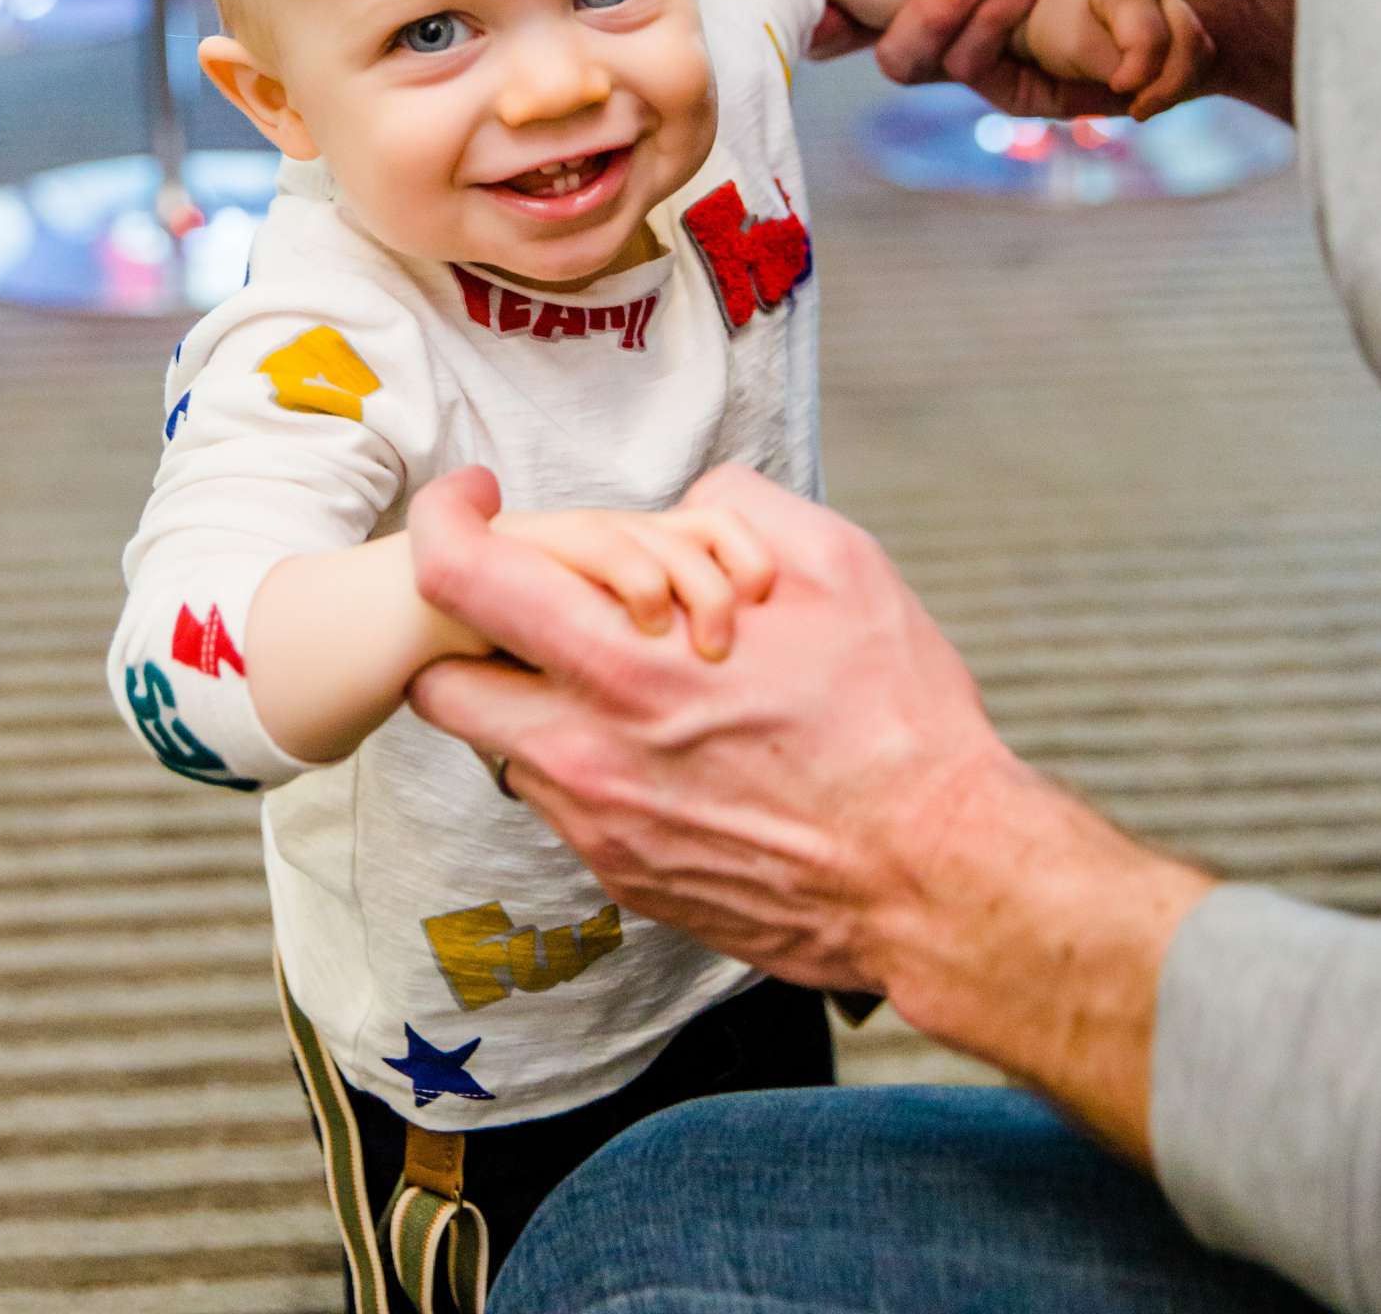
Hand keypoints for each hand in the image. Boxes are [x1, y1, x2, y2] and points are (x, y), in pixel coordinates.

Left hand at [406, 463, 1210, 1166]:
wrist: (939, 878)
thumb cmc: (898, 722)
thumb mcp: (838, 565)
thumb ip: (734, 507)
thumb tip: (684, 503)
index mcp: (630, 668)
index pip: (461, 583)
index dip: (442, 522)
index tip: (470, 500)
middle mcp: (589, 759)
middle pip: (441, 682)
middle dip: (466, 629)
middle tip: (536, 598)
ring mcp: (601, 830)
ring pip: (500, 746)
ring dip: (533, 696)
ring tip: (627, 674)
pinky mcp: (625, 879)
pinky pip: (561, 802)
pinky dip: (586, 758)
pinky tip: (671, 742)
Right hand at [853, 0, 1294, 121]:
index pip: (868, 11)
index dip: (833, 17)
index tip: (826, 7)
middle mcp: (974, 32)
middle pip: (901, 58)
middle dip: (930, 11)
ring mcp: (1020, 71)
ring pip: (965, 72)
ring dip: (1002, 17)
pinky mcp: (1075, 99)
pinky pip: (1048, 92)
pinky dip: (1098, 38)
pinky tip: (1142, 2)